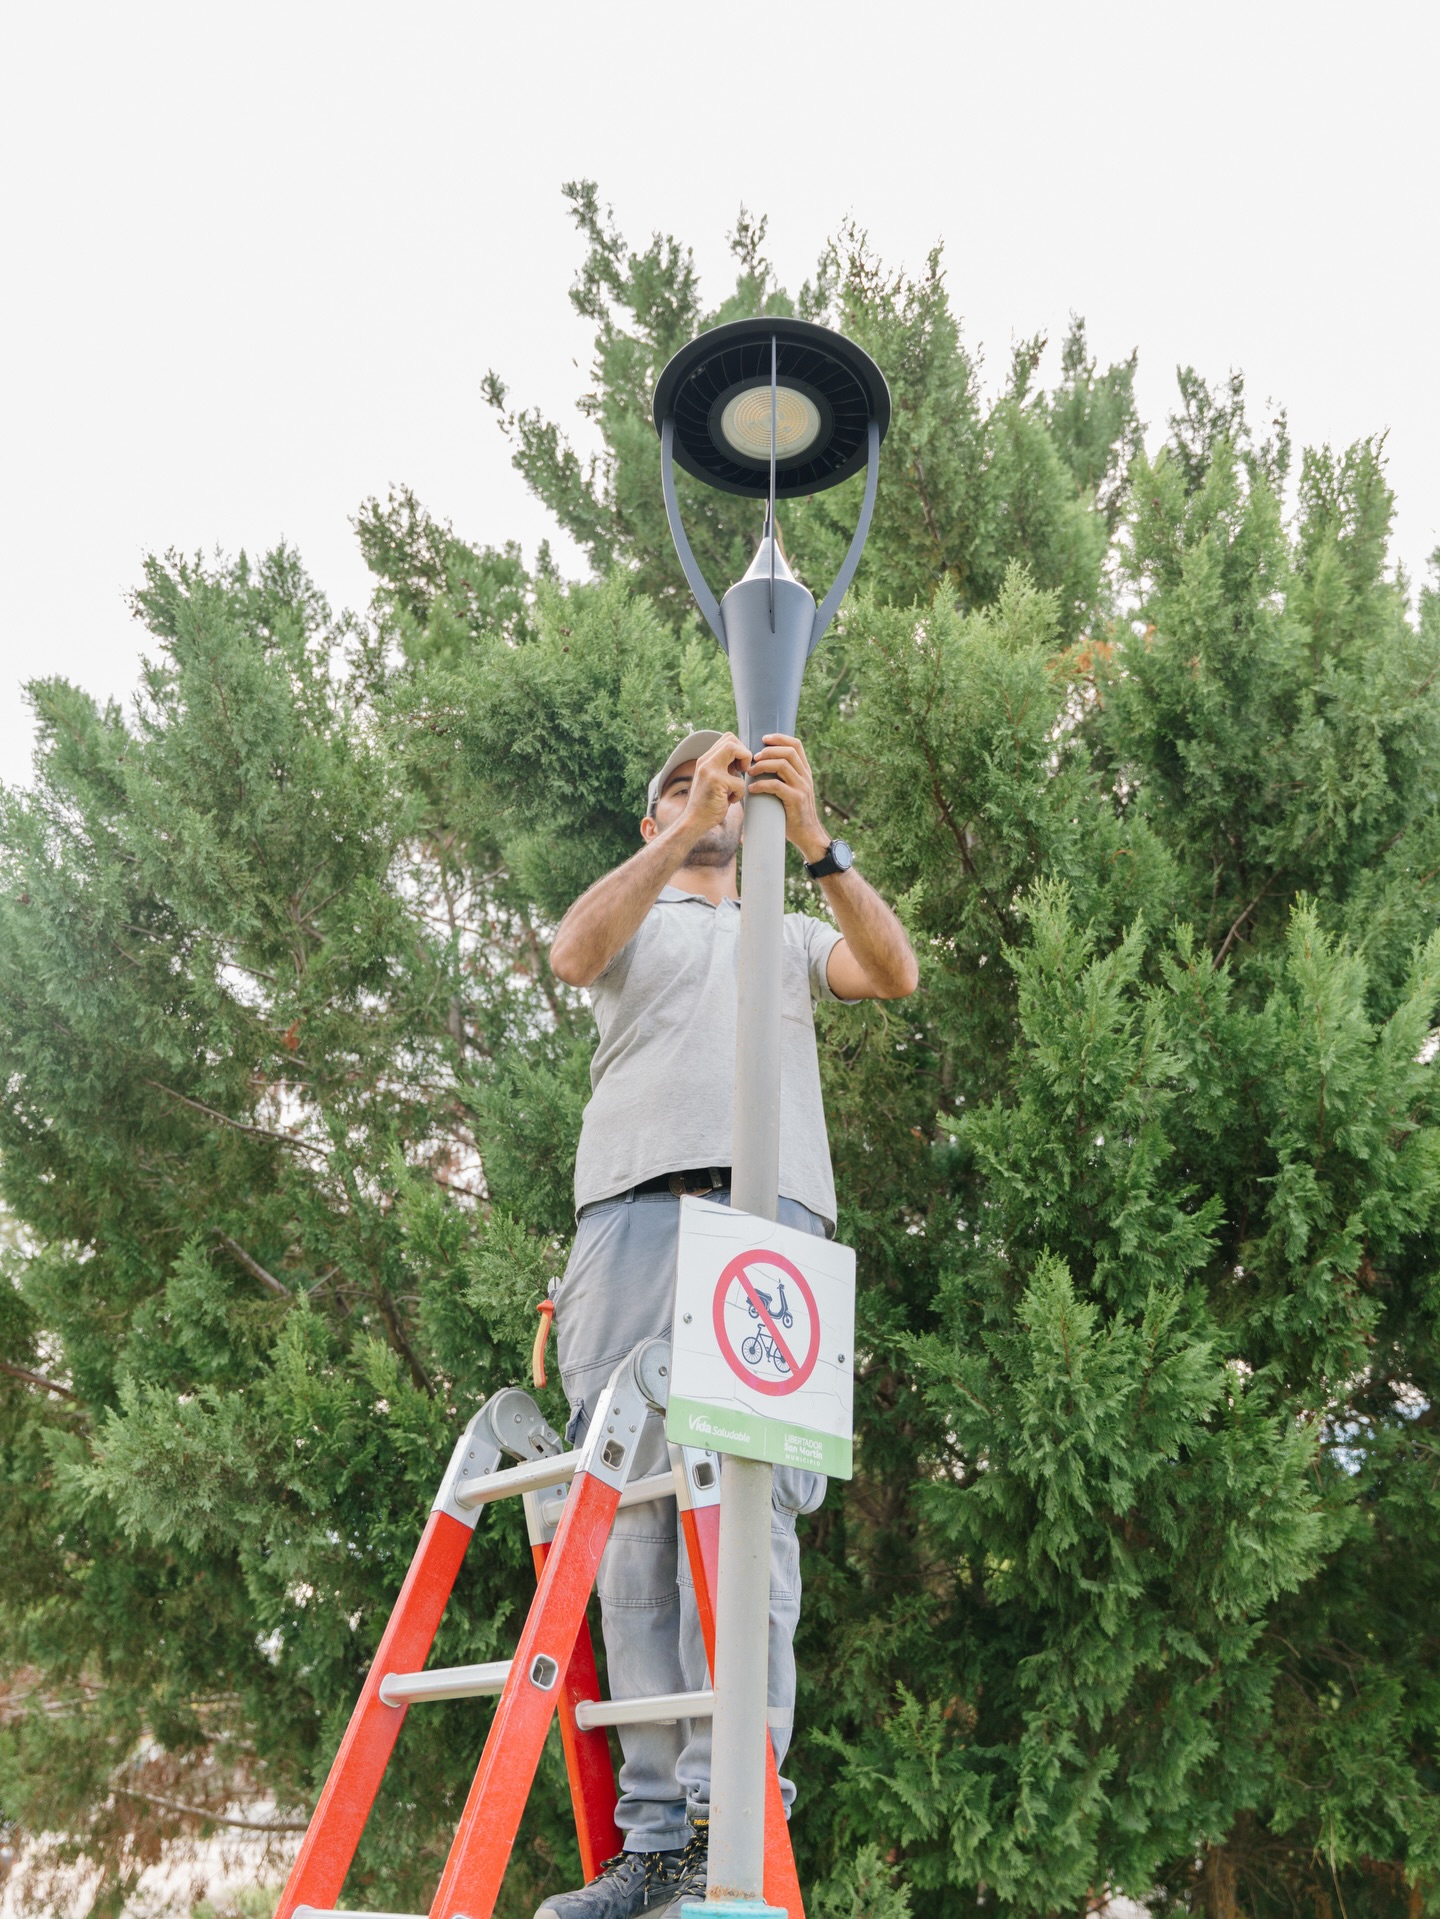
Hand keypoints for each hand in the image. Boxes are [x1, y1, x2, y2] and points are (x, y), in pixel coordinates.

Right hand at [681, 731, 750, 834]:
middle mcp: (705, 761)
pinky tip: (730, 801)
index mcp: (706, 759)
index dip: (740, 749)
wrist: (695, 821)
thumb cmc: (709, 803)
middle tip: (742, 771)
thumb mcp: (717, 779)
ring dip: (743, 767)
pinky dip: (740, 793)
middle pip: (731, 739)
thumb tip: (744, 757)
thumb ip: (726, 767)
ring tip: (736, 784)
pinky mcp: (716, 782)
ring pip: (735, 749)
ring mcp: (709, 770)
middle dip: (744, 754)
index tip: (740, 767)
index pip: (728, 738)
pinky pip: (740, 782)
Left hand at [746, 734, 829, 862]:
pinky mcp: (796, 799)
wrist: (808, 834)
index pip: (796, 745)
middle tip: (754, 757)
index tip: (764, 739)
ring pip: (783, 765)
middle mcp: (805, 776)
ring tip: (750, 771)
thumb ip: (781, 778)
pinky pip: (777, 786)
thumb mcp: (791, 791)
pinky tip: (752, 789)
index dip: (780, 738)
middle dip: (768, 751)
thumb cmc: (793, 813)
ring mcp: (802, 787)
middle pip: (789, 751)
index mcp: (805, 771)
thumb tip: (759, 768)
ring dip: (763, 765)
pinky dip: (761, 785)